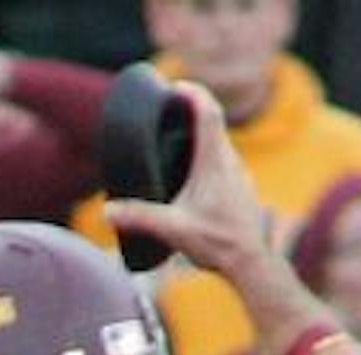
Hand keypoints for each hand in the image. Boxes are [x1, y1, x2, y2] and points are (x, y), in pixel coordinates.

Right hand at [104, 80, 269, 284]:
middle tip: (171, 111)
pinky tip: (196, 176)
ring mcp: (239, 174)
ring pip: (221, 142)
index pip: (207, 110)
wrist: (251, 262)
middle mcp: (230, 160)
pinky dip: (210, 157)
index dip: (192, 92)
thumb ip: (140, 217)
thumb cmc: (218, 243)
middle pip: (214, 121)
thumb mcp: (173, 229)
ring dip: (202, 135)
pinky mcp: (243, 188)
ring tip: (179, 141)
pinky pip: (226, 161)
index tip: (176, 86)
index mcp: (213, 160)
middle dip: (193, 110)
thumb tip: (108, 211)